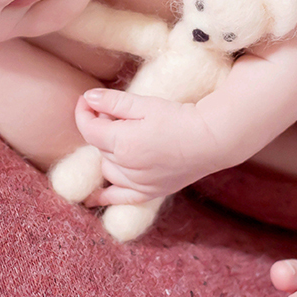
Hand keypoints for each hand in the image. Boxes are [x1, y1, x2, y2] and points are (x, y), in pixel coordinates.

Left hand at [74, 88, 218, 205]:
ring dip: (106, 153)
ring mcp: (138, 183)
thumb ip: (112, 102)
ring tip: (121, 136)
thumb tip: (87, 97)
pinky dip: (105, 197)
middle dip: (100, 127)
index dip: (83, 111)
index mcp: (122, 143)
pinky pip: (120, 198)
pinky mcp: (151, 192)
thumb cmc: (179, 118)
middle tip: (113, 111)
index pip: (89, 128)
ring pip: (107, 169)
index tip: (86, 99)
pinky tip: (91, 199)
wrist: (213, 139)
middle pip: (99, 146)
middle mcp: (127, 167)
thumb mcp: (144, 104)